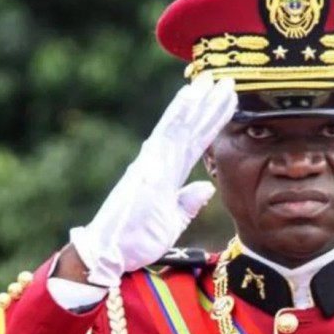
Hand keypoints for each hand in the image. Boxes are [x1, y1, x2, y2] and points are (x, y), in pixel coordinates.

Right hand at [69, 73, 236, 286]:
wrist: (108, 253)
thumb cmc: (134, 241)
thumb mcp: (171, 222)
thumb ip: (186, 203)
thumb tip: (206, 188)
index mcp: (165, 174)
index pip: (193, 143)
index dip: (210, 122)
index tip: (225, 103)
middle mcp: (158, 162)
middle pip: (189, 128)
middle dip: (207, 104)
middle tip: (225, 80)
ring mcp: (152, 162)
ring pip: (180, 125)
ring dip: (198, 102)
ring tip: (214, 80)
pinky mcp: (148, 167)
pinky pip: (168, 136)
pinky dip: (179, 114)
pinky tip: (190, 96)